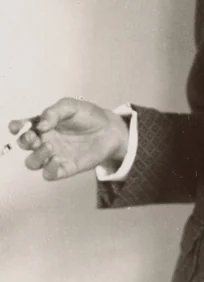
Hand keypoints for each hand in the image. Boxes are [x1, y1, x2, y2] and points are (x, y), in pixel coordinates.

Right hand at [8, 98, 128, 181]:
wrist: (110, 129)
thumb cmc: (89, 116)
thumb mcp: (71, 107)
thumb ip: (54, 112)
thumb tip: (40, 125)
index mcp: (43, 125)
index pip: (22, 127)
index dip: (16, 127)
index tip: (18, 127)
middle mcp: (45, 140)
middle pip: (24, 145)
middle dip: (25, 141)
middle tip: (35, 137)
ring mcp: (54, 155)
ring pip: (33, 163)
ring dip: (36, 156)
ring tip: (50, 146)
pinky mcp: (65, 168)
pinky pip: (49, 174)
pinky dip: (49, 169)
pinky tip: (57, 159)